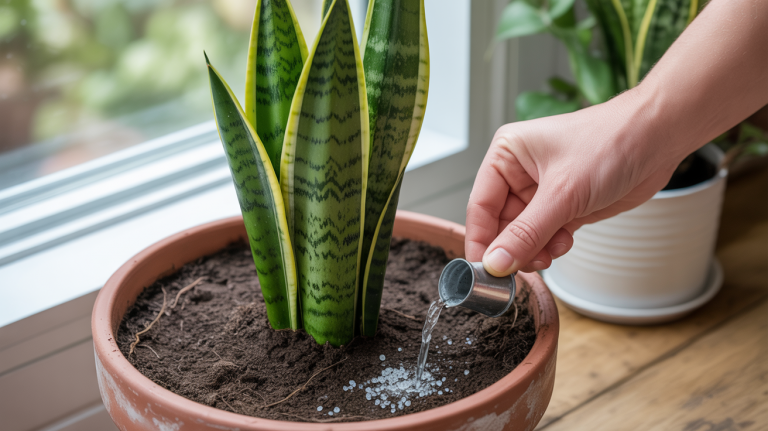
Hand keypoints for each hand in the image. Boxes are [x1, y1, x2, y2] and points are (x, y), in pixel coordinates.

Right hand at [465, 91, 683, 275]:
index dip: (481, 240)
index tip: (483, 272)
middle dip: (512, 248)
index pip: (480, 206)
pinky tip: (565, 242)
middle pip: (500, 224)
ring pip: (523, 234)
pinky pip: (545, 235)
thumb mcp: (562, 193)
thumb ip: (526, 233)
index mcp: (507, 155)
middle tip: (521, 269)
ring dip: (534, 249)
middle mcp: (519, 172)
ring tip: (550, 252)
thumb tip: (495, 264)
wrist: (658, 138)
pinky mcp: (565, 205)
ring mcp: (542, 190)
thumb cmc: (610, 143)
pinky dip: (552, 245)